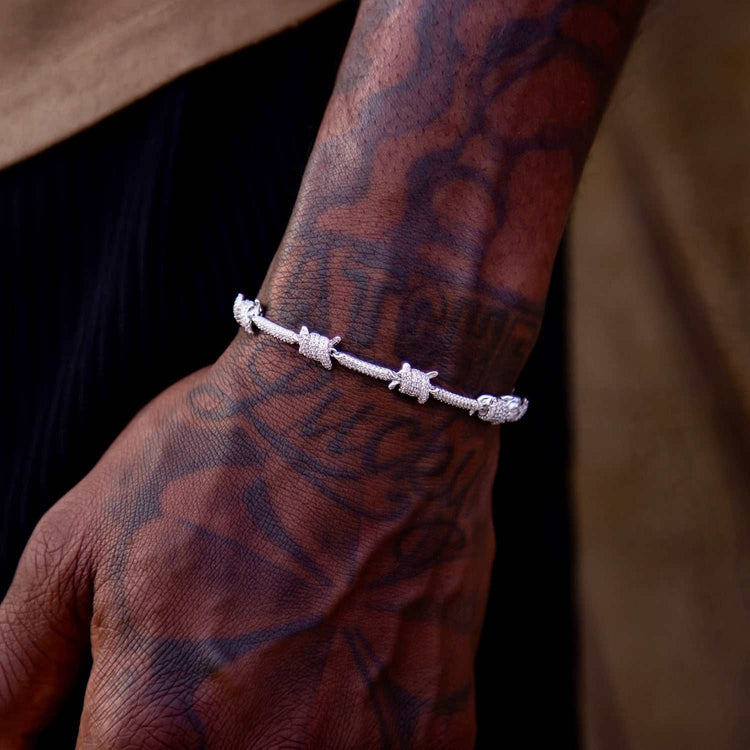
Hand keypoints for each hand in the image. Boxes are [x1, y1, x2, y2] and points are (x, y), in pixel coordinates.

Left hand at [0, 330, 498, 747]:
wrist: (368, 400)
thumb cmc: (227, 450)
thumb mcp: (82, 540)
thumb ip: (12, 676)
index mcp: (149, 732)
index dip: (120, 737)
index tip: (149, 697)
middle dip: (198, 733)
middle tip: (230, 648)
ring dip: (284, 729)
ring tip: (290, 639)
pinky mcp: (439, 733)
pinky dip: (361, 729)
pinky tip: (354, 656)